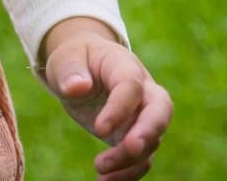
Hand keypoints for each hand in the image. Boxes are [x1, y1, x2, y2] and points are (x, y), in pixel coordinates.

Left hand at [40, 17, 172, 178]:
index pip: (131, 86)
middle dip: (149, 131)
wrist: (84, 66)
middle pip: (160, 110)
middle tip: (132, 148)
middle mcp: (142, 90)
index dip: (120, 108)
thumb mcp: (66, 58)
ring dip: (131, 159)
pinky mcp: (134, 135)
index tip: (99, 129)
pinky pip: (142, 157)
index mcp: (124, 65)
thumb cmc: (76, 59)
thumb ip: (70, 70)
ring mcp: (142, 114)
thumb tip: (76, 87)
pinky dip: (129, 173)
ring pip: (152, 139)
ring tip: (100, 170)